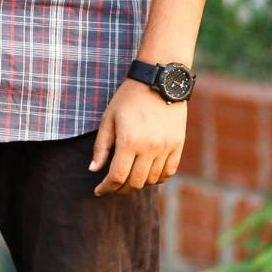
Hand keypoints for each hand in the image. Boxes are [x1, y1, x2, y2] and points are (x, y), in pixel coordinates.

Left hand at [90, 78, 186, 196]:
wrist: (159, 81)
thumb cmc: (129, 97)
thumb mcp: (109, 118)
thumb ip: (101, 146)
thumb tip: (93, 170)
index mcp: (129, 141)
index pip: (117, 177)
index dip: (106, 188)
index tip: (99, 190)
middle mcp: (149, 148)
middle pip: (135, 183)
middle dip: (120, 188)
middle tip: (112, 185)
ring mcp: (165, 148)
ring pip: (151, 180)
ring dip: (138, 183)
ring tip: (129, 176)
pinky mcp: (177, 145)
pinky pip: (168, 172)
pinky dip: (157, 178)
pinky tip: (148, 174)